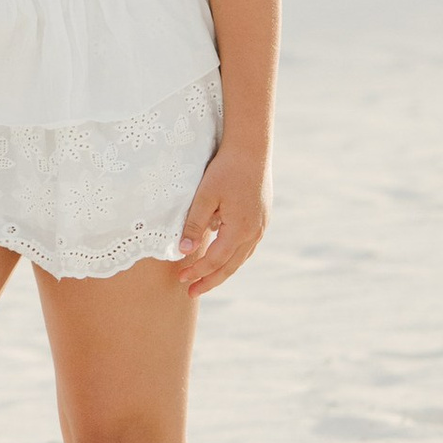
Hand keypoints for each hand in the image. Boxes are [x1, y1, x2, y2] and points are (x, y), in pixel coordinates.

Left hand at [174, 142, 269, 294]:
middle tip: (191, 292)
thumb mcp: (205, 196)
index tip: (180, 279)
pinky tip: (222, 258)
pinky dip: (232, 257)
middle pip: (230, 266)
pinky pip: (246, 247)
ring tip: (205, 280)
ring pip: (240, 259)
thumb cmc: (225, 170)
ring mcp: (260, 228)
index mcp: (240, 230)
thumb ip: (194, 224)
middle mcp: (254, 234)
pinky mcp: (262, 220)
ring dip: (222, 271)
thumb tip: (183, 251)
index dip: (197, 271)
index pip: (215, 260)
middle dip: (209, 280)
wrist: (251, 150)